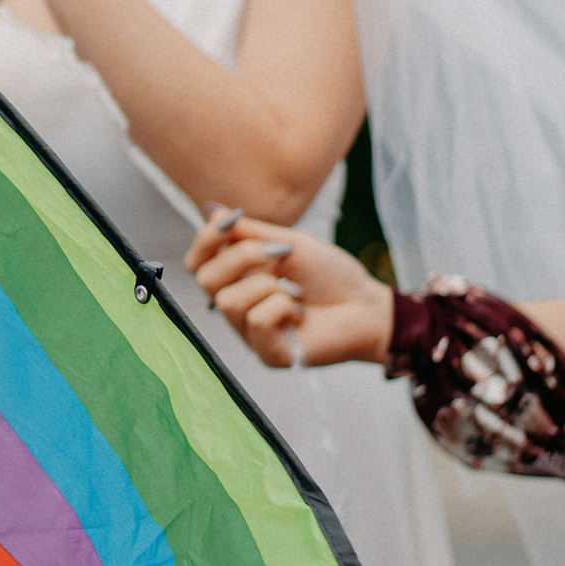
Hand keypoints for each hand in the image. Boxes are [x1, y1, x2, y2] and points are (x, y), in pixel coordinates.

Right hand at [186, 208, 392, 368]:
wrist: (367, 305)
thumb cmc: (332, 276)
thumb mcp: (291, 244)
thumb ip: (251, 232)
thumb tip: (212, 212)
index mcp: (239, 278)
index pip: (197, 262)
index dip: (205, 240)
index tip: (229, 222)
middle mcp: (238, 306)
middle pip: (206, 279)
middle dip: (241, 257)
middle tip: (279, 253)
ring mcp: (250, 333)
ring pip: (228, 302)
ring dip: (269, 286)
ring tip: (295, 292)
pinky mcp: (268, 354)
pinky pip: (256, 321)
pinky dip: (283, 308)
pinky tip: (299, 315)